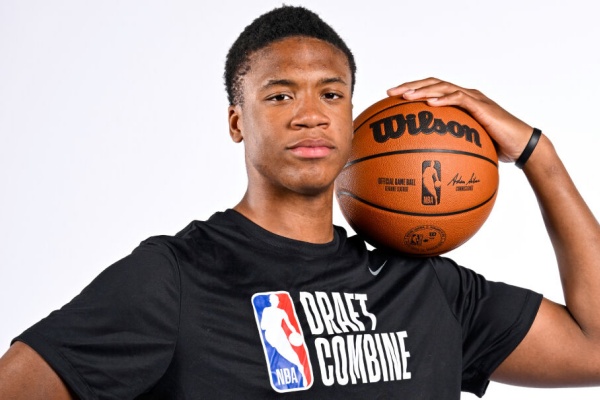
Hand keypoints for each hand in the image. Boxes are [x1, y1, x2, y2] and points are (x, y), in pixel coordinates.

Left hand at [387, 77, 532, 162]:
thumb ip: (448, 147)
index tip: (391, 98)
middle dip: (410, 86)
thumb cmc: (495, 149)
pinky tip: (429, 104)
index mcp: (460, 102)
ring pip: (443, 87)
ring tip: (405, 95)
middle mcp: (466, 96)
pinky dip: (443, 99)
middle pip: (433, 83)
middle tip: (389, 93)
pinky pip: (460, 99)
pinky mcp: (482, 107)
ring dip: (422, 90)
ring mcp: (474, 99)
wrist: (522, 147)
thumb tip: (425, 163)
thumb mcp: (466, 147)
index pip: (432, 90)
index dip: (412, 91)